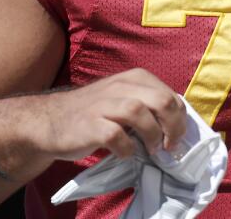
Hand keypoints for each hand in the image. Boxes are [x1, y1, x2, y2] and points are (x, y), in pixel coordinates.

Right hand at [40, 68, 186, 161]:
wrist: (50, 121)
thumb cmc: (94, 113)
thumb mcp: (123, 98)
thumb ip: (148, 105)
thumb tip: (177, 126)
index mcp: (134, 78)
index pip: (170, 95)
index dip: (180, 120)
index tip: (177, 138)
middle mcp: (120, 86)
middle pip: (161, 100)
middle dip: (173, 127)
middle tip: (169, 146)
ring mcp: (103, 104)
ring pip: (139, 112)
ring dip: (152, 135)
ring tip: (150, 150)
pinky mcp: (89, 124)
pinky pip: (115, 135)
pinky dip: (126, 148)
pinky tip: (125, 153)